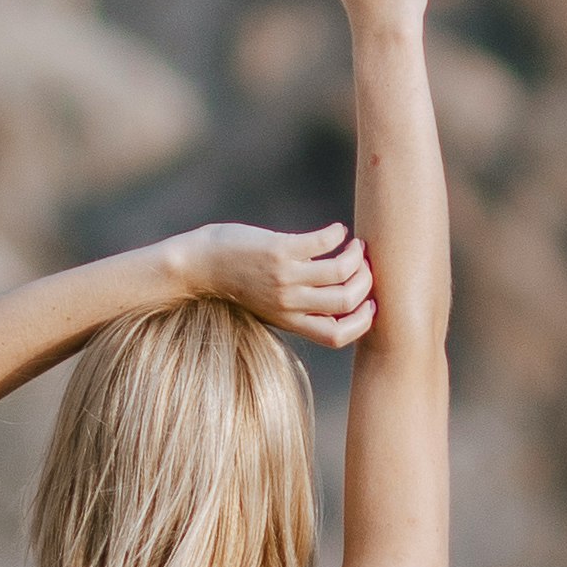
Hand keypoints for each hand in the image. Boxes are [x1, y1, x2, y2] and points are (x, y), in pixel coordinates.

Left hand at [169, 217, 377, 348]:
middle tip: (365, 265)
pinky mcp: (279, 251)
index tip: (371, 304)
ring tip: (355, 245)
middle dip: (366, 282)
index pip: (337, 336)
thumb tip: (324, 297)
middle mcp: (290, 303)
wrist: (196, 267)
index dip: (362, 322)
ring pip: (340, 272)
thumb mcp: (265, 307)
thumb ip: (293, 307)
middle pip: (346, 302)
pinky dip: (337, 235)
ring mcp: (285, 277)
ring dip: (357, 255)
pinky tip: (337, 230)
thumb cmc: (231, 283)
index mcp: (289, 320)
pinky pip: (322, 243)